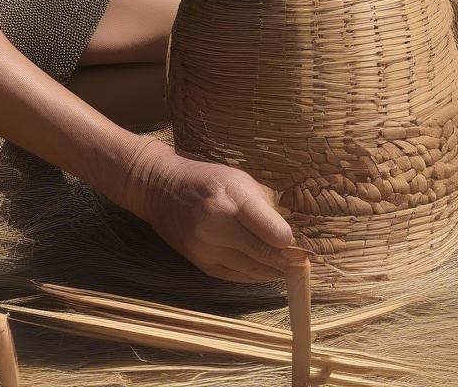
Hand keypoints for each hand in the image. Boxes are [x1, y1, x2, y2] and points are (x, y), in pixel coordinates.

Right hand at [120, 138, 295, 282]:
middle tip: (298, 260)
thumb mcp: (238, 179)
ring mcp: (206, 247)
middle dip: (286, 260)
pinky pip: (237, 277)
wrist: (159, 188)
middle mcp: (217, 224)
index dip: (290, 241)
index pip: (275, 234)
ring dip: (273, 270)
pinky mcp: (200, 263)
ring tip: (283, 264)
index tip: (295, 240)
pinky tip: (261, 268)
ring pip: (254, 271)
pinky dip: (253, 275)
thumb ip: (264, 207)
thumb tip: (290, 237)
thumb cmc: (206, 180)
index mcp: (231, 197)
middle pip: (267, 256)